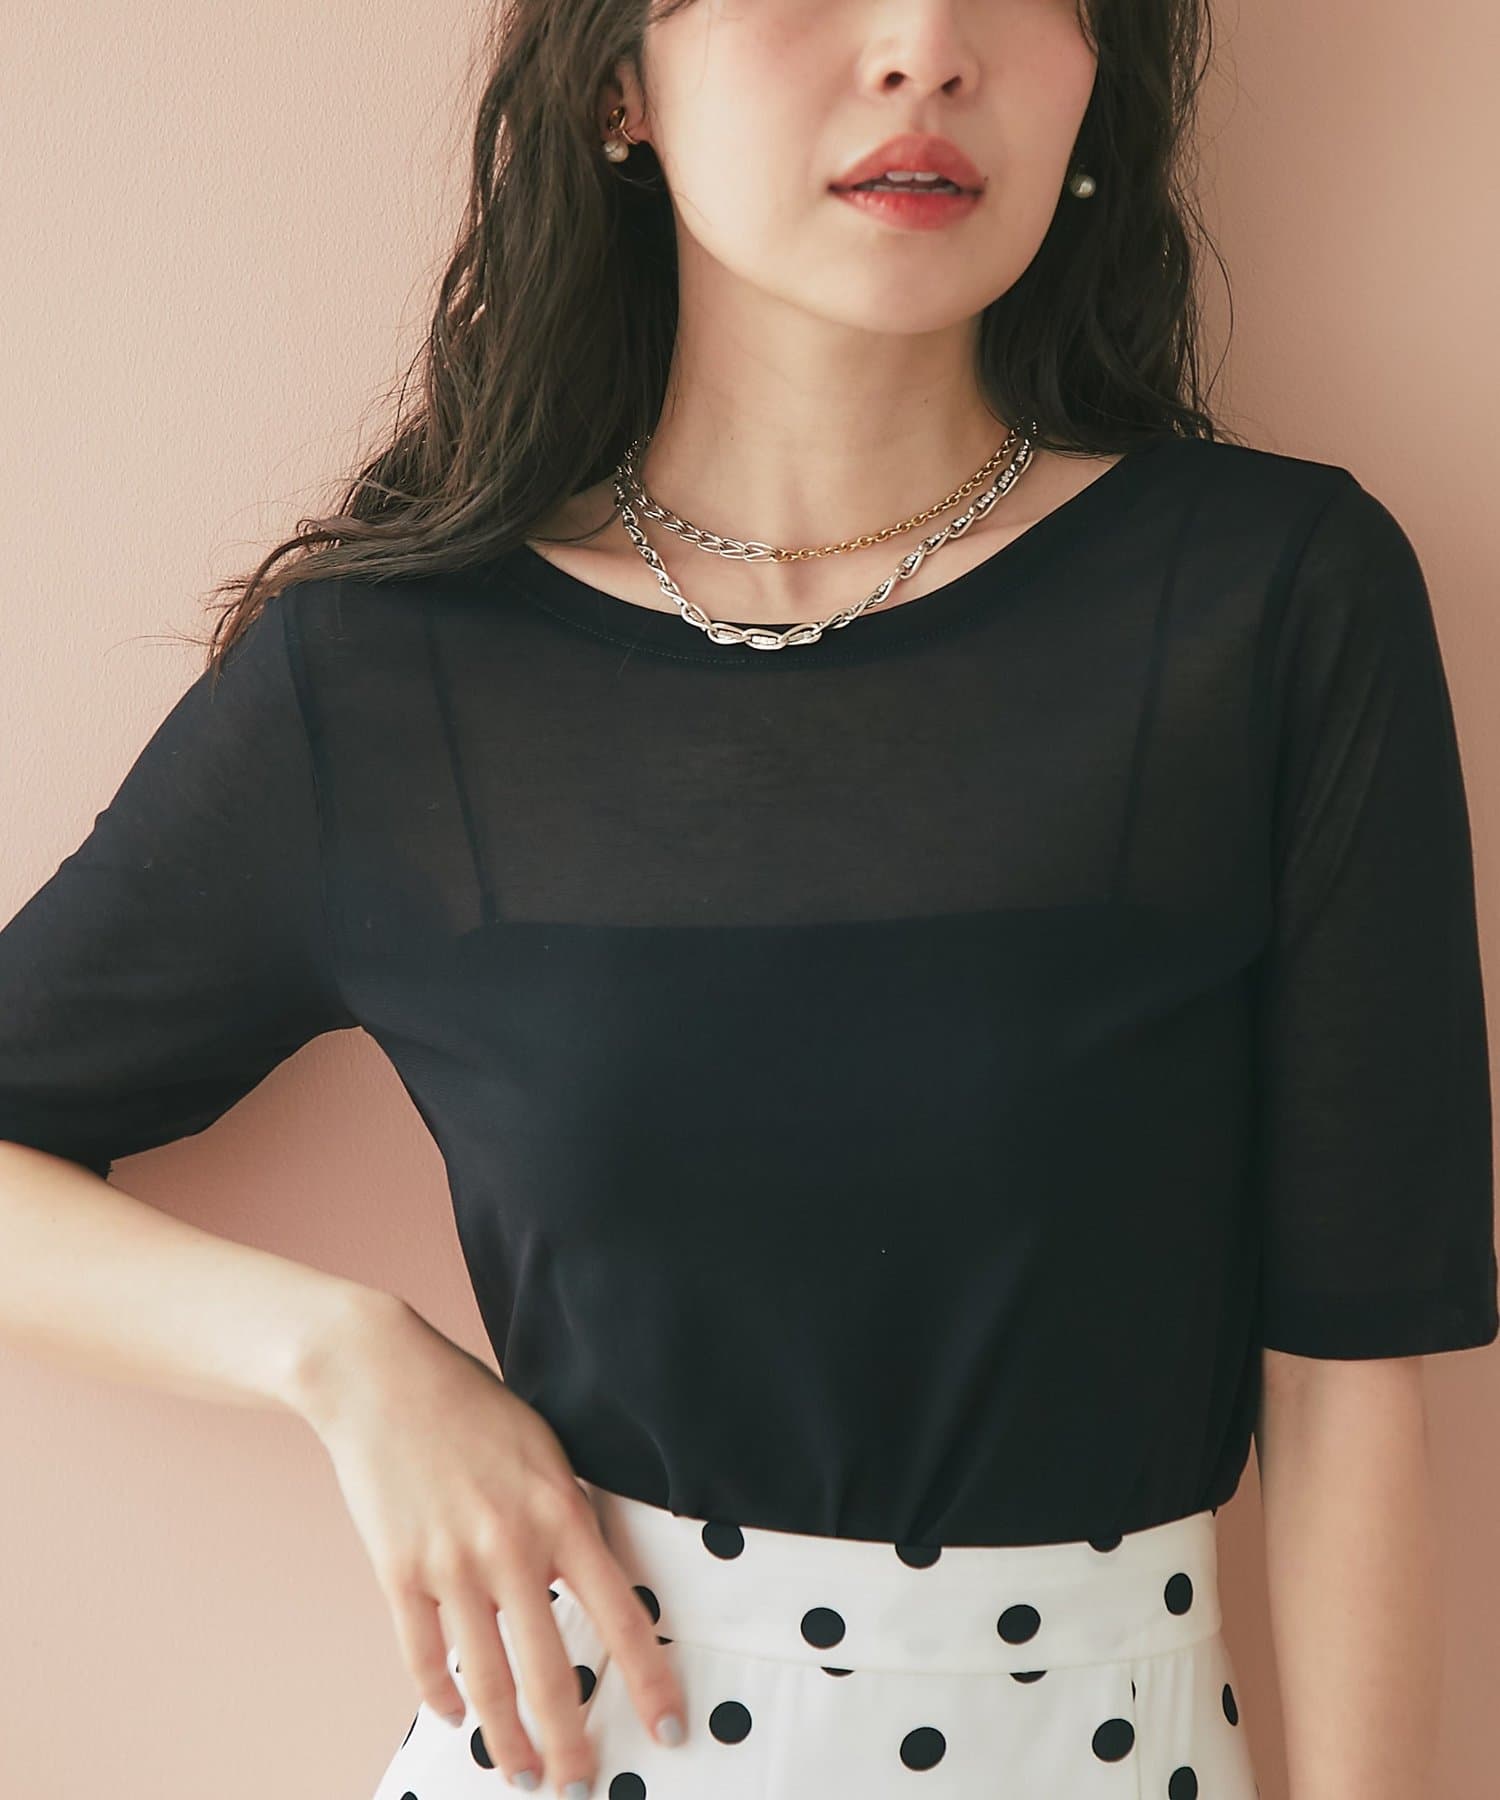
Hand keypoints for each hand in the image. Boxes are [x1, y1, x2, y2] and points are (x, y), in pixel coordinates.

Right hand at [301, 1293, 686, 1794]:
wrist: (381, 1377)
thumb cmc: (472, 1407)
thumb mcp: (545, 1450)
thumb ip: (569, 1514)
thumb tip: (592, 1578)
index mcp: (561, 1512)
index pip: (622, 1615)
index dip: (650, 1680)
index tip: (670, 1729)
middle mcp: (512, 1547)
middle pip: (550, 1671)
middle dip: (570, 1742)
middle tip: (582, 1787)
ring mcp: (451, 1565)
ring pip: (488, 1681)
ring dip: (509, 1741)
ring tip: (524, 1777)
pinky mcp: (398, 1572)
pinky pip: (424, 1658)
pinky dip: (442, 1698)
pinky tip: (457, 1718)